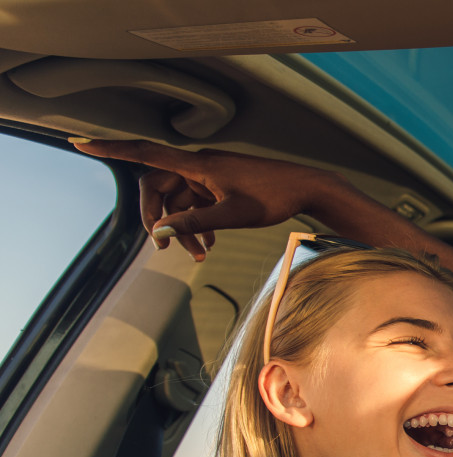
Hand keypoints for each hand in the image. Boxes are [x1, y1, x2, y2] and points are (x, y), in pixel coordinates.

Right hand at [71, 140, 342, 260]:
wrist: (308, 188)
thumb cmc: (275, 197)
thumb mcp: (232, 215)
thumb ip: (193, 222)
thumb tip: (160, 231)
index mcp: (197, 164)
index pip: (144, 153)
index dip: (110, 148)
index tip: (79, 141)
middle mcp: (199, 166)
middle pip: (158, 188)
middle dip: (157, 218)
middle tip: (163, 247)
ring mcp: (210, 176)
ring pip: (179, 201)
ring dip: (182, 228)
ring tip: (197, 254)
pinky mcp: (221, 186)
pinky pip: (196, 204)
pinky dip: (197, 223)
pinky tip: (208, 244)